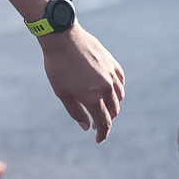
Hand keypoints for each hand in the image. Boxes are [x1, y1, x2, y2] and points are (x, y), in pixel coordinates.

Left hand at [39, 26, 124, 141]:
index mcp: (93, 97)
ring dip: (113, 106)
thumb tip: (87, 126)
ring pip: (119, 97)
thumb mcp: (62, 92)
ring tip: (101, 107)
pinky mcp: (112, 63)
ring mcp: (111, 74)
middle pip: (113, 111)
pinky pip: (120, 81)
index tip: (98, 140)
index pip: (104, 122)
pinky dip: (118, 90)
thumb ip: (76, 111)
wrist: (63, 38)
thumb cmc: (58, 67)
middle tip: (94, 123)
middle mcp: (106, 87)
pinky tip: (110, 91)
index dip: (102, 133)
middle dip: (105, 120)